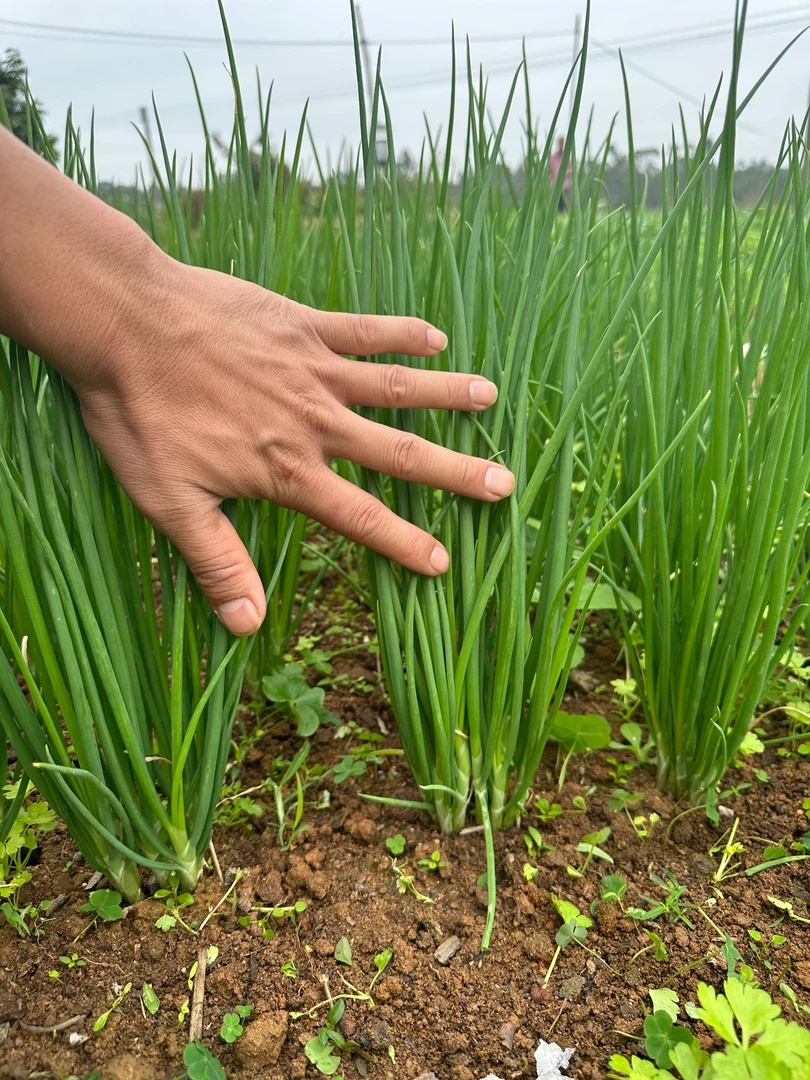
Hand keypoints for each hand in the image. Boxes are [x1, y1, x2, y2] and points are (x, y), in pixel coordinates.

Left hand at [74, 256, 513, 634]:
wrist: (122, 323)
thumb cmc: (139, 414)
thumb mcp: (168, 501)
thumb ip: (216, 560)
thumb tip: (246, 626)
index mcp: (286, 471)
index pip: (360, 517)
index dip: (404, 542)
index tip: (443, 561)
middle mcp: (314, 422)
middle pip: (399, 453)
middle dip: (455, 472)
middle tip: (502, 483)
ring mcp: (313, 370)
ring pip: (395, 386)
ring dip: (445, 394)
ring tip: (490, 398)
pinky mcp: (301, 325)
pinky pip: (363, 330)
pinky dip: (401, 333)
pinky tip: (435, 337)